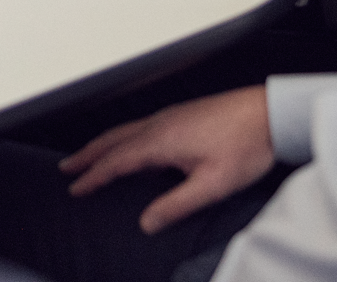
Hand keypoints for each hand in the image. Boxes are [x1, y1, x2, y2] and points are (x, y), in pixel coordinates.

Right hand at [57, 87, 274, 233]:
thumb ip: (176, 204)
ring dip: (101, 143)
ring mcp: (169, 116)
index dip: (94, 177)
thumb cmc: (245, 144)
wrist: (269, 113)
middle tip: (67, 168)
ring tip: (87, 154)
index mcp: (160, 141)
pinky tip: (127, 142)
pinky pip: (137, 124)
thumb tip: (148, 222)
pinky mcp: (180, 114)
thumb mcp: (212, 185)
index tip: (76, 188)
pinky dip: (120, 135)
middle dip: (87, 155)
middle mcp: (159, 124)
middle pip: (112, 140)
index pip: (116, 162)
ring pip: (123, 130)